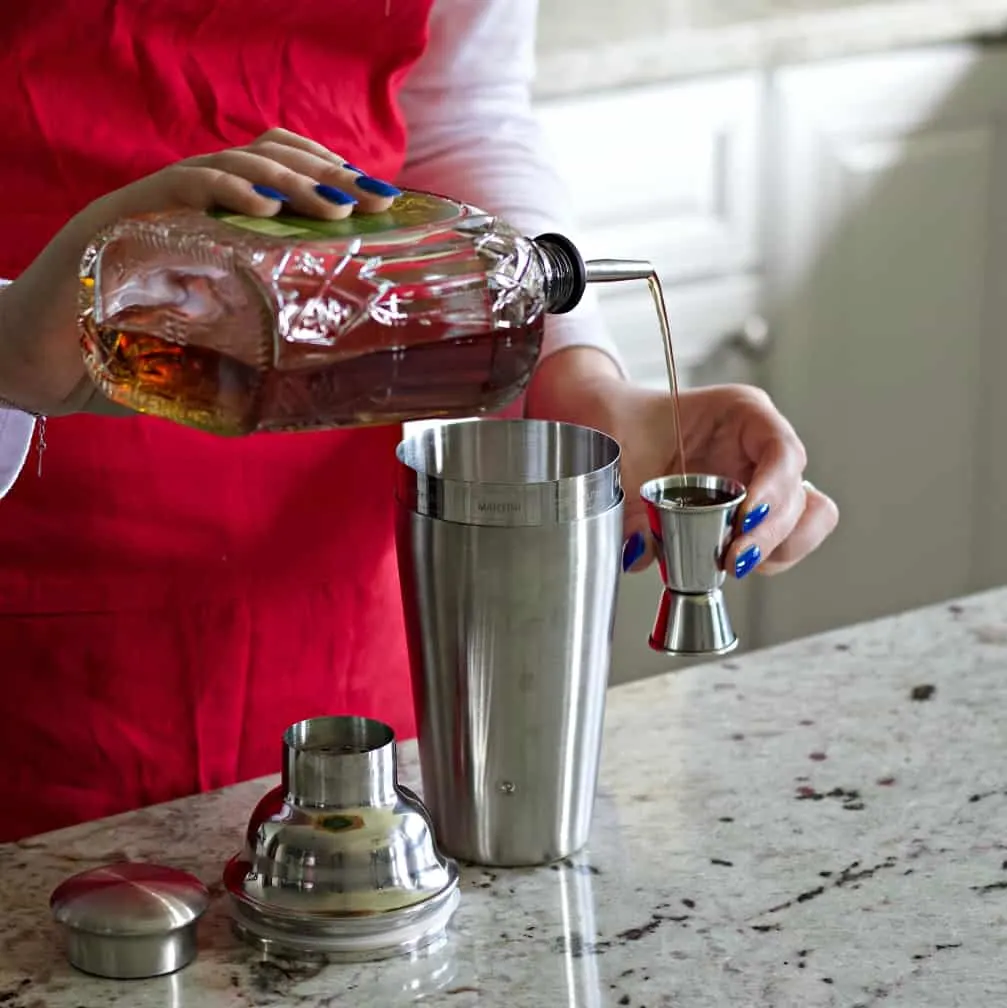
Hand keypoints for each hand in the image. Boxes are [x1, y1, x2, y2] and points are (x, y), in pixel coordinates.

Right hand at [0, 128, 401, 416]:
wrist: (33, 368)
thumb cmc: (117, 357)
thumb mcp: (203, 353)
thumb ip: (246, 353)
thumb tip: (315, 388)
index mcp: (209, 226)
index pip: (275, 176)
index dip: (327, 178)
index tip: (378, 202)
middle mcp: (184, 206)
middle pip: (264, 159)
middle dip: (327, 174)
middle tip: (376, 198)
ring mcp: (150, 207)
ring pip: (229, 164)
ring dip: (290, 179)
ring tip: (336, 204)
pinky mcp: (117, 219)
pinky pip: (175, 185)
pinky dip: (223, 189)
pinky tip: (265, 207)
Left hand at [525, 350, 838, 579]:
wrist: (611, 429)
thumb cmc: (623, 421)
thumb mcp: (616, 445)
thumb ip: (622, 495)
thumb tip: (640, 551)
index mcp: (741, 413)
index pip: (781, 449)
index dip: (774, 489)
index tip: (746, 518)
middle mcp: (761, 447)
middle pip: (799, 493)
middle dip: (771, 534)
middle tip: (732, 560)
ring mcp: (764, 480)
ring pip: (806, 520)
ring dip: (778, 550)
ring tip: (732, 565)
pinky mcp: (754, 513)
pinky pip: (784, 541)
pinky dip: (766, 559)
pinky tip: (729, 566)